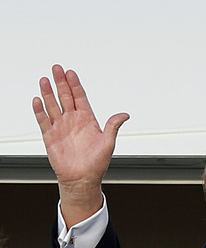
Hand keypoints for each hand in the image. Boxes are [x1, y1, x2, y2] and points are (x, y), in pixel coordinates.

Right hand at [33, 65, 128, 225]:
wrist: (82, 179)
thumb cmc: (96, 163)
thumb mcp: (108, 142)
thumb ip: (113, 126)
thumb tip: (124, 114)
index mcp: (87, 120)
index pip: (80, 97)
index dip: (75, 85)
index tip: (71, 73)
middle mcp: (73, 121)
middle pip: (65, 97)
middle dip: (60, 82)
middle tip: (56, 68)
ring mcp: (61, 127)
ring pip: (53, 105)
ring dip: (48, 93)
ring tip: (44, 80)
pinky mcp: (50, 136)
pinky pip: (43, 120)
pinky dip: (40, 110)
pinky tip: (37, 100)